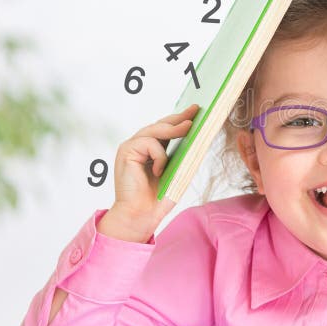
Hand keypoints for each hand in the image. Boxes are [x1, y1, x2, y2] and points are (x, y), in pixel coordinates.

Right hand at [100, 104, 199, 241]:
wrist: (141, 215)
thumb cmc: (158, 197)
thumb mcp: (177, 170)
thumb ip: (183, 154)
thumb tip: (200, 137)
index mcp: (149, 149)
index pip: (165, 129)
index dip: (180, 119)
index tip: (195, 110)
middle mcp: (138, 145)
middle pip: (159, 124)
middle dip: (178, 117)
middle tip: (195, 111)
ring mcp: (130, 147)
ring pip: (154, 129)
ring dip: (174, 129)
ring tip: (189, 127)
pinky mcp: (126, 152)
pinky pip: (149, 143)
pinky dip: (159, 156)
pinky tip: (159, 171)